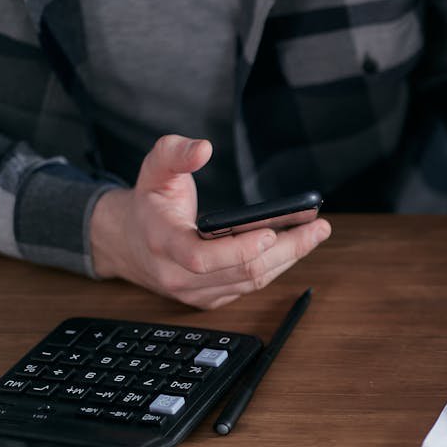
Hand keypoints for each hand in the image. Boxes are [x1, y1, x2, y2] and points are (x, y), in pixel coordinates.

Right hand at [90, 135, 330, 308]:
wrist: (128, 242)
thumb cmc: (149, 203)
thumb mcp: (154, 169)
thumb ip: (175, 153)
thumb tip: (203, 148)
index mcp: (162, 242)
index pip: (201, 258)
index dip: (238, 249)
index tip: (270, 231)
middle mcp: (177, 275)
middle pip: (241, 271)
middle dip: (286, 250)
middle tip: (318, 227)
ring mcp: (195, 292)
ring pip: (251, 282)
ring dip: (289, 258)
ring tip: (315, 232)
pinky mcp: (210, 298)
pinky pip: (249, 286)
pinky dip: (276, 266)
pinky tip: (295, 246)